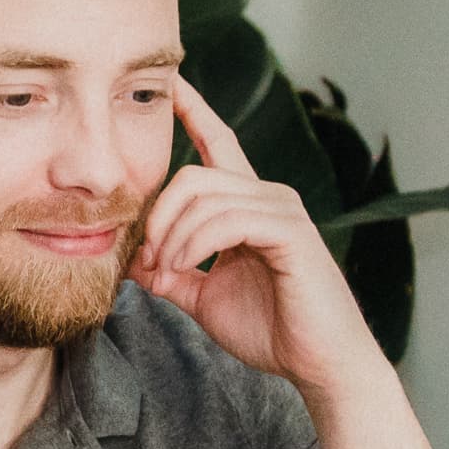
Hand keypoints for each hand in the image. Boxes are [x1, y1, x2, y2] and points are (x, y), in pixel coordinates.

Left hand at [129, 74, 385, 401]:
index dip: (194, 110)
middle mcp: (268, 196)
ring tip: (165, 271)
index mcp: (247, 205)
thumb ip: (171, 272)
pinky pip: (227, 220)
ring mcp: (282, 210)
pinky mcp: (290, 232)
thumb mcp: (203, 296)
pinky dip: (194, 243)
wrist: (317, 364)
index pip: (218, 143)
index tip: (170, 85)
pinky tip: (185, 267)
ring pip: (205, 197)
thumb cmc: (270, 330)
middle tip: (146, 260)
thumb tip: (131, 261)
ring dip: (171, 237)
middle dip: (157, 216)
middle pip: (192, 175)